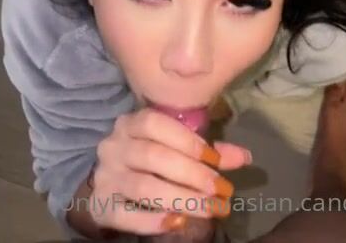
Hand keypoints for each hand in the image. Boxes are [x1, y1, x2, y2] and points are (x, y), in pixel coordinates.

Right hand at [89, 107, 251, 235]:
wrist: (104, 187)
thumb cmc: (145, 161)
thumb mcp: (171, 148)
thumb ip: (206, 151)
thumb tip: (244, 157)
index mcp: (130, 124)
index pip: (155, 123)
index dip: (187, 140)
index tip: (216, 159)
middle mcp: (114, 146)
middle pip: (153, 156)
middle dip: (193, 174)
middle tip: (222, 189)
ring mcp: (106, 177)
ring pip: (144, 186)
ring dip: (182, 199)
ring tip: (211, 209)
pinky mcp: (101, 207)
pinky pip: (127, 215)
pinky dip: (153, 220)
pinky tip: (179, 222)